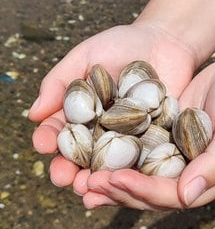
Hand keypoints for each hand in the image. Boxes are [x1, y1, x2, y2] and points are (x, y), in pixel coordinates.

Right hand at [29, 23, 196, 187]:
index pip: (62, 130)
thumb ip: (60, 81)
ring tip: (88, 187)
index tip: (43, 145)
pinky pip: (143, 158)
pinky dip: (133, 171)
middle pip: (83, 154)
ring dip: (98, 177)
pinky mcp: (156, 138)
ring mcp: (130, 136)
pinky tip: (124, 180)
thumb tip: (34, 114)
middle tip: (63, 178)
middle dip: (70, 167)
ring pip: (111, 163)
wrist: (166, 41)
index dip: (50, 139)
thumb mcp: (86, 55)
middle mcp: (104, 128)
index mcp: (84, 112)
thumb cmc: (123, 44)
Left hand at [83, 45, 214, 209]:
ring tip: (81, 180)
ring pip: (139, 174)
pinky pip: (138, 150)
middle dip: (117, 190)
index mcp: (208, 177)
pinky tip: (95, 155)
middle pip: (149, 191)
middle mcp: (188, 171)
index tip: (114, 179)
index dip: (142, 191)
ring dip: (111, 179)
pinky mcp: (163, 135)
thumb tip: (186, 196)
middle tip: (86, 185)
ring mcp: (174, 154)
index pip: (171, 195)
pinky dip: (118, 155)